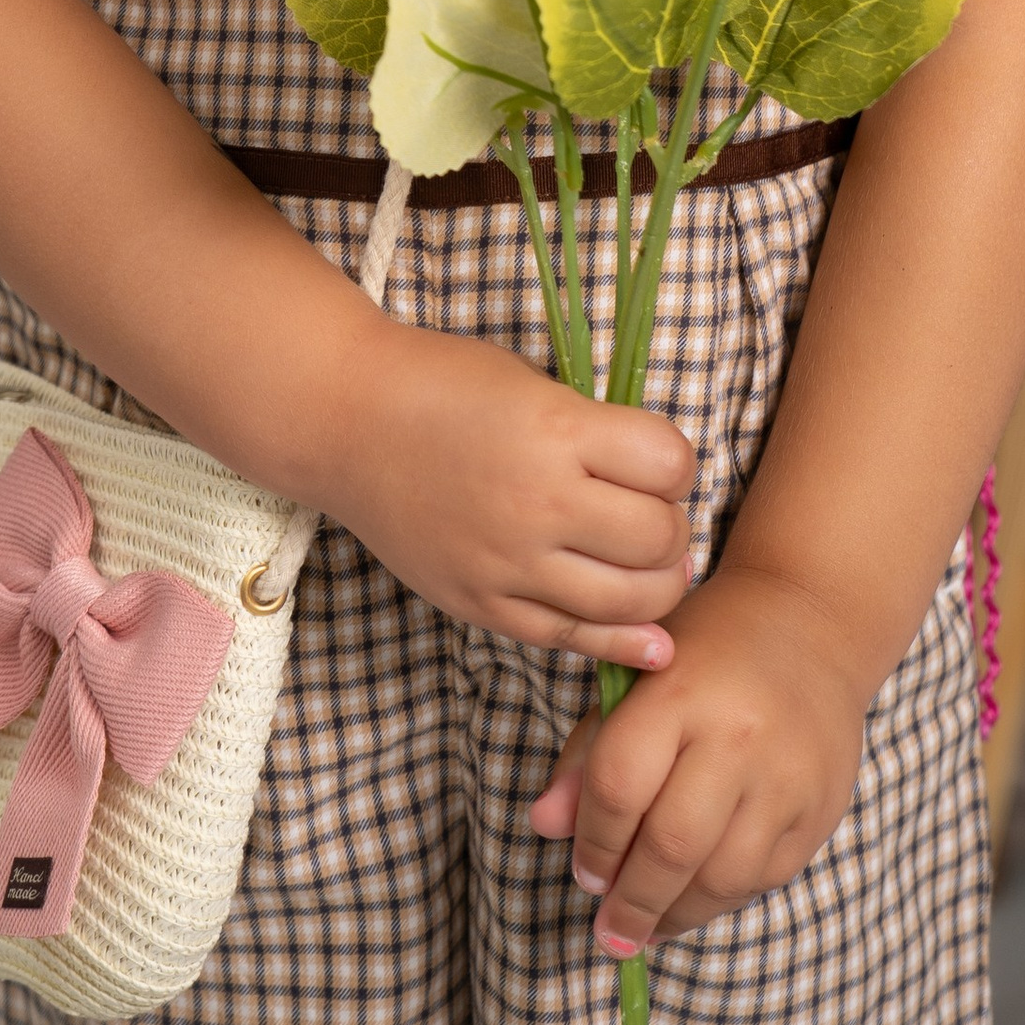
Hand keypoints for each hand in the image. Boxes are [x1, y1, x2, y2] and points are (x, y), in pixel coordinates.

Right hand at [320, 320, 695, 668]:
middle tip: (651, 513)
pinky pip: (572, 639)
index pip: (670, 463)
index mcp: (557, 430)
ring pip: (630, 601)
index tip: (659, 461)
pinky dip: (621, 642)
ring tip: (648, 565)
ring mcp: (510, 564)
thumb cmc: (442, 384)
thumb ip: (595, 431)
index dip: (676, 462)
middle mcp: (539, 502)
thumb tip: (662, 483)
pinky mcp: (484, 605)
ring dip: (657, 585)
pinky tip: (649, 641)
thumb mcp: (533, 382)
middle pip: (659, 538)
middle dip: (671, 526)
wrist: (348, 421)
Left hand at [528, 561, 869, 952]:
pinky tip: (691, 903)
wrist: (811, 623)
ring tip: (644, 929)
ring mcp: (785, 777)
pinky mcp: (818, 810)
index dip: (592, 843)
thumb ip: (588, 751)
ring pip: (720, 877)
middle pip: (671, 845)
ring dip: (674, 916)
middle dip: (630, 901)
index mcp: (680, 691)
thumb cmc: (707, 650)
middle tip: (607, 932)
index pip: (619, 786)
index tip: (583, 874)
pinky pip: (761, 879)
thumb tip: (544, 826)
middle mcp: (738, 736)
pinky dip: (719, 901)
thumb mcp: (637, 676)